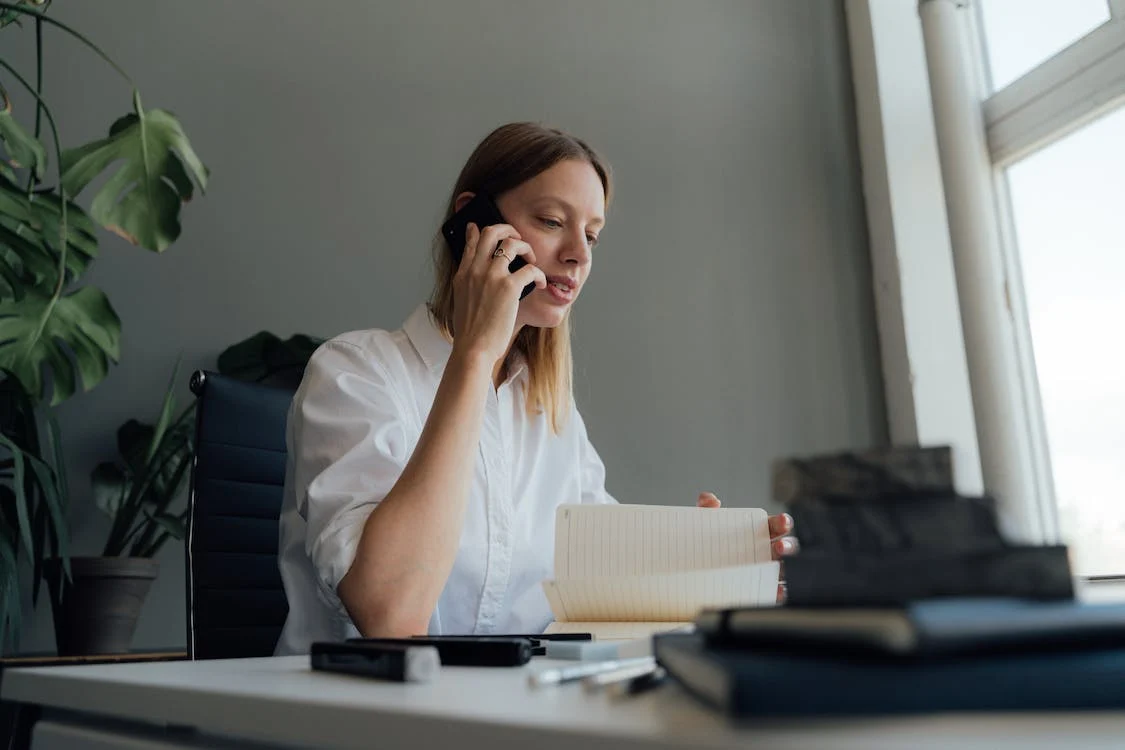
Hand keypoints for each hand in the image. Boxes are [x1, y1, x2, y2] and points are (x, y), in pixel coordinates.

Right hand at [450, 222, 546, 365]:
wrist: (473, 348)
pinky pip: (530, 269)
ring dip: (526, 248)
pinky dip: (539, 274)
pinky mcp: (508, 287)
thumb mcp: (462, 302)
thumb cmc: (471, 332)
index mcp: (463, 274)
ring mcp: (491, 276)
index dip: (477, 230)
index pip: (471, 242)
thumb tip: (480, 278)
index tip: (479, 226)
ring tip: (532, 259)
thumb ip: (470, 285)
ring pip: (512, 244)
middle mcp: (475, 270)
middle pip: (491, 232)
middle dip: (508, 229)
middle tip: (518, 239)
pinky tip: (542, 283)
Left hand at [696, 492, 797, 602]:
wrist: (695, 567)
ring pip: (784, 569)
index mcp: (758, 530)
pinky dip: (778, 591)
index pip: (776, 524)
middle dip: (787, 545)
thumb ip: (706, 508)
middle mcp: (766, 550)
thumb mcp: (706, 523)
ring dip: (785, 568)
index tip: (782, 521)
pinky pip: (774, 591)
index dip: (782, 522)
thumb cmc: (709, 543)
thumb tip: (710, 500)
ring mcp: (765, 570)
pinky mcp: (761, 588)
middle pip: (786, 546)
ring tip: (777, 568)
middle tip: (779, 547)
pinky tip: (775, 590)